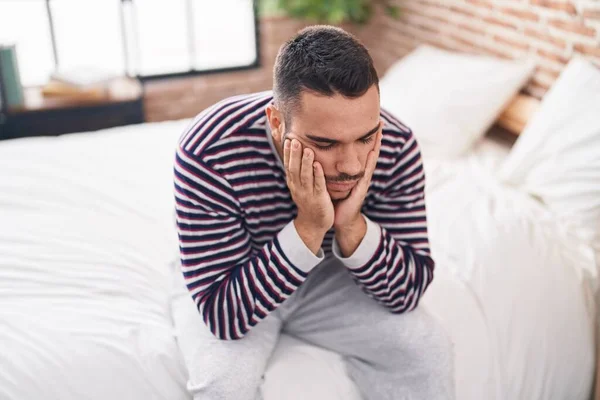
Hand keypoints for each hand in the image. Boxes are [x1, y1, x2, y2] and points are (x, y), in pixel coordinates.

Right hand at [284, 138, 333, 253]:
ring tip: (308, 149)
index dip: (287, 153)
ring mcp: (308, 194)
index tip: (288, 139)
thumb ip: (299, 171)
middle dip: (294, 154)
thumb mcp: (300, 186)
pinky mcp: (319, 199)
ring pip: (305, 176)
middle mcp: (298, 188)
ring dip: (306, 162)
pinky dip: (317, 174)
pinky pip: (318, 185)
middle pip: (294, 169)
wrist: (313, 224)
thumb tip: (295, 155)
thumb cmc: (309, 202)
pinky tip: (318, 165)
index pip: (288, 166)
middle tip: (295, 139)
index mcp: (293, 184)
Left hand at [334, 124, 382, 230]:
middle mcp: (361, 173)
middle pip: (370, 152)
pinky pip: (366, 172)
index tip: (367, 122)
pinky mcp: (361, 188)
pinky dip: (370, 161)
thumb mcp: (334, 180)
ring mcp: (363, 180)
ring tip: (380, 131)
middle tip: (380, 121)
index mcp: (355, 171)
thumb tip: (321, 154)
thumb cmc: (337, 199)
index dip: (363, 138)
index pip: (361, 151)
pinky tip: (373, 151)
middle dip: (375, 137)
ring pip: (371, 159)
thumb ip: (332, 169)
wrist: (340, 218)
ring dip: (376, 145)